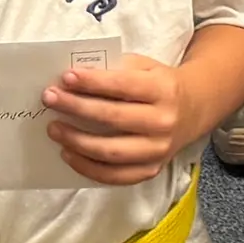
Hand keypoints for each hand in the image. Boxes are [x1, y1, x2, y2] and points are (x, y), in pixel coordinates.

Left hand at [43, 54, 198, 185]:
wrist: (193, 110)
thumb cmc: (159, 85)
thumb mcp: (146, 66)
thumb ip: (115, 69)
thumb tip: (74, 79)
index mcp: (163, 90)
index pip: (123, 85)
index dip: (92, 82)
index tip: (65, 77)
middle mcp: (163, 122)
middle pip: (112, 117)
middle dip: (76, 107)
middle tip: (50, 99)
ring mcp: (158, 150)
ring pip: (110, 151)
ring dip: (76, 141)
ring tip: (54, 129)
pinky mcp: (151, 170)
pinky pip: (114, 176)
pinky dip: (87, 167)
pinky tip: (68, 154)